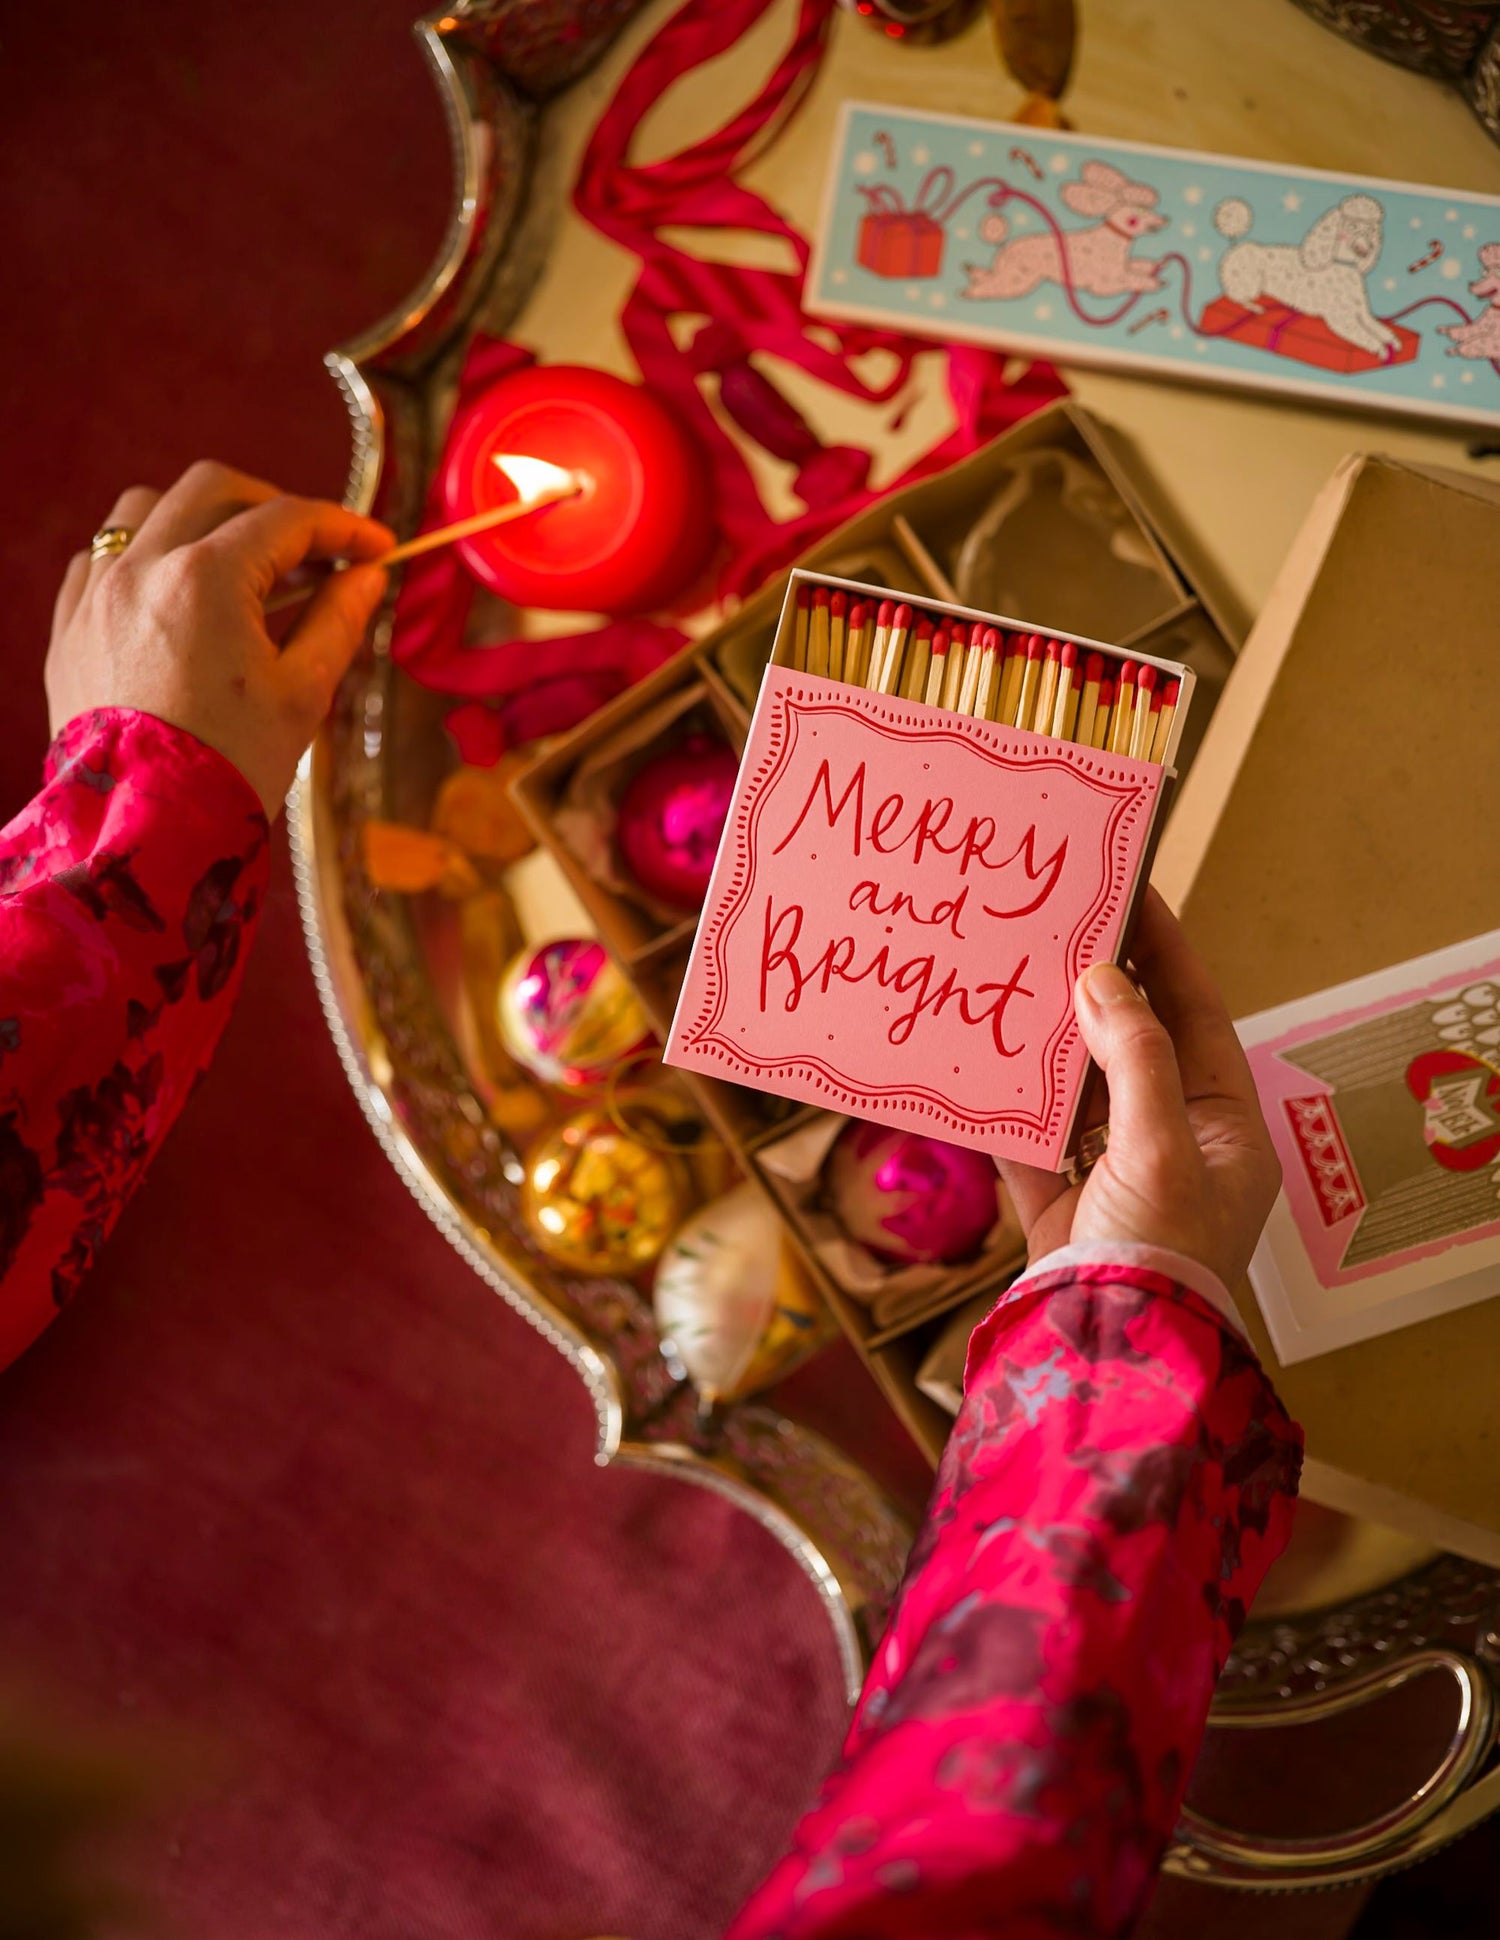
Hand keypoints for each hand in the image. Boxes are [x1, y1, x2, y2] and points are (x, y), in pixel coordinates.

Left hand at [47, 461, 392, 817]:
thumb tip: (366, 576)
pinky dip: (143, 557)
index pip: (288, 521)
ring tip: (238, 564)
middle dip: (272, 507)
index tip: (376, 547)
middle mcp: (140, 568)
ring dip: (198, 519)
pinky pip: (100, 559)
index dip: (343, 526)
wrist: (142, 834)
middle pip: (213, 490)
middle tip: (313, 547)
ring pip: (144, 510)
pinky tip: (175, 596)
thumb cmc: (228, 767)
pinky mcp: (68, 628)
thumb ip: (337, 620)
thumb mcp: (302, 694)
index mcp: (205, 578)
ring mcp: (95, 594)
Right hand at [997, 889, 1280, 1291]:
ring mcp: (1113, 1178)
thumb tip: (1101, 980)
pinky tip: (976, 1063)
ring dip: (1045, 1042)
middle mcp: (1175, 1147)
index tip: (1130, 893)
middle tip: (1056, 928)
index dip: (1164, 953)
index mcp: (1226, 1130)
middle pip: (1134, 1046)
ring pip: (1077, 1089)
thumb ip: (1134, 1057)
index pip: (1197, 1016)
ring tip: (1008, 981)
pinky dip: (1004, 1104)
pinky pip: (1028, 1140)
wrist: (1110, 1363)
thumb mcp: (1161, 1145)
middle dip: (1096, 990)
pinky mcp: (1058, 1208)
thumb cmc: (1161, 1257)